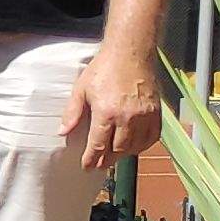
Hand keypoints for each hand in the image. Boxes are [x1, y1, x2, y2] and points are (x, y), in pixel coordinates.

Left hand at [64, 42, 162, 170]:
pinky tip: (133, 147)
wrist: (130, 54)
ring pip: (135, 146)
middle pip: (118, 149)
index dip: (92, 158)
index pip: (99, 145)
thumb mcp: (81, 89)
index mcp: (106, 113)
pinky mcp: (157, 112)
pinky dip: (142, 146)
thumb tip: (62, 132)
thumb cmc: (103, 69)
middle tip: (99, 164)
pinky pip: (152, 137)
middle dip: (107, 159)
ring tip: (113, 157)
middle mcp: (128, 118)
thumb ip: (72, 113)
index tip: (87, 166)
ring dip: (123, 155)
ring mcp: (145, 116)